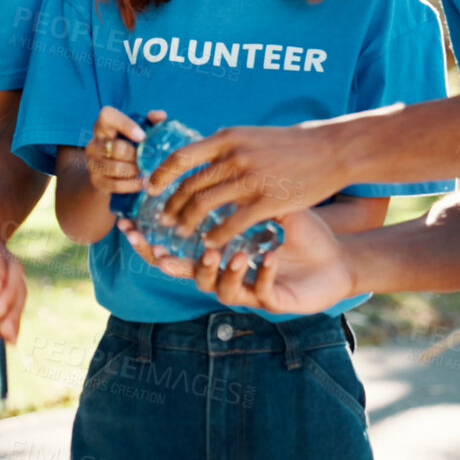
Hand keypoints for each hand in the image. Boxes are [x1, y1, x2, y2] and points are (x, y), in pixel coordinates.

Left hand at [0, 230, 27, 342]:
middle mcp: (2, 258)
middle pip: (13, 276)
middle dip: (8, 297)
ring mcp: (10, 274)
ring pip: (20, 291)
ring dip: (15, 313)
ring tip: (6, 336)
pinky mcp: (12, 288)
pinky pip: (20, 303)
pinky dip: (16, 320)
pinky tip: (11, 340)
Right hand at [85, 106, 160, 197]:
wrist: (111, 173)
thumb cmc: (129, 146)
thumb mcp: (140, 131)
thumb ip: (151, 121)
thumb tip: (160, 116)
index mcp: (104, 125)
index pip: (107, 116)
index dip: (125, 124)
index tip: (142, 136)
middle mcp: (94, 142)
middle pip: (116, 148)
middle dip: (135, 156)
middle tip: (146, 159)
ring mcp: (92, 162)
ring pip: (116, 168)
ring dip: (134, 171)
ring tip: (143, 170)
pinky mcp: (95, 180)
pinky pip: (115, 184)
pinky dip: (131, 185)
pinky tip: (140, 182)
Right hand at [116, 209, 357, 314]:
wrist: (333, 262)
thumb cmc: (297, 234)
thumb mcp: (261, 205)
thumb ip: (230, 191)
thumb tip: (201, 159)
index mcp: (216, 255)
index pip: (174, 251)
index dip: (150, 244)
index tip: (127, 228)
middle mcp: (225, 276)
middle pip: (185, 273)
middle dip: (168, 260)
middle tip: (154, 249)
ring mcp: (248, 290)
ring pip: (218, 288)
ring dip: (219, 268)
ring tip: (220, 250)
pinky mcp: (272, 300)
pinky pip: (260, 290)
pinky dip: (262, 274)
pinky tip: (268, 257)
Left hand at [150, 121, 347, 248]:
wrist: (332, 149)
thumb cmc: (293, 143)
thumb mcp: (253, 136)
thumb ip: (227, 146)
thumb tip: (202, 154)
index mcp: (227, 138)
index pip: (181, 157)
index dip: (161, 176)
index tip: (151, 188)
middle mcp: (234, 156)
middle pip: (189, 186)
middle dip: (172, 207)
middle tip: (164, 220)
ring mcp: (250, 180)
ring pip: (204, 207)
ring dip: (188, 224)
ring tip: (182, 234)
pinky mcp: (267, 201)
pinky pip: (232, 224)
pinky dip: (216, 237)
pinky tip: (211, 244)